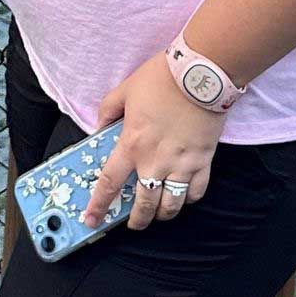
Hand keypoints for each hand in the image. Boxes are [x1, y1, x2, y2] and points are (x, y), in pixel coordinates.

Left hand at [87, 52, 224, 233]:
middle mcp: (155, 161)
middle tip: (133, 223)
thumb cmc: (162, 79)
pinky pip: (197, 191)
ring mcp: (181, 164)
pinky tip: (184, 196)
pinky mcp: (203, 160)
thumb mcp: (124, 90)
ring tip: (158, 213)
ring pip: (171, 205)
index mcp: (132, 144)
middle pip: (144, 205)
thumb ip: (108, 110)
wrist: (200, 73)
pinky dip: (189, 199)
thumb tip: (99, 127)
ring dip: (162, 214)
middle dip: (137, 221)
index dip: (99, 206)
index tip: (92, 220)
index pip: (110, 184)